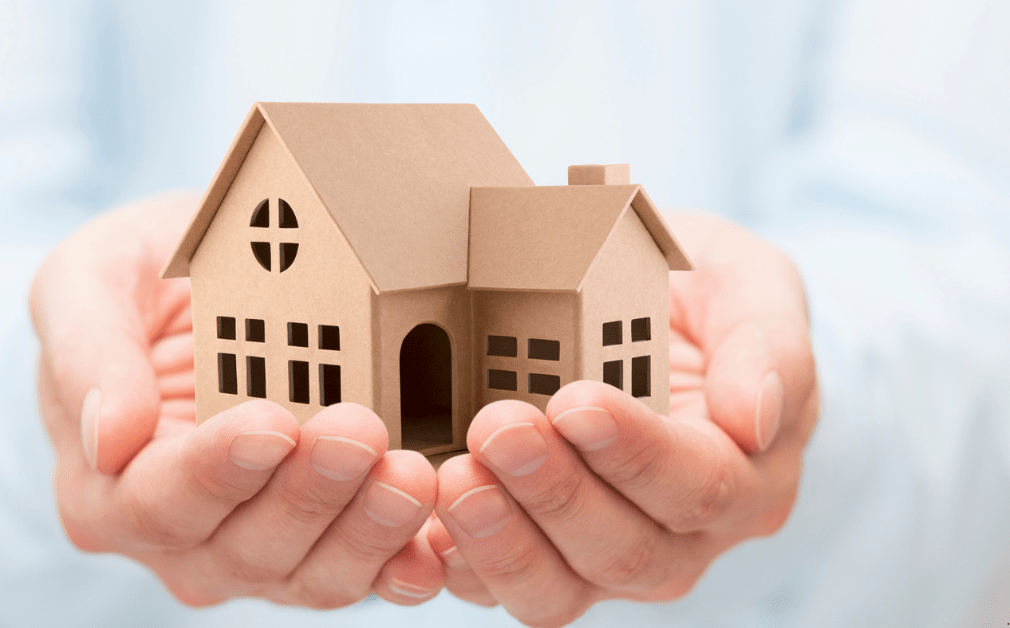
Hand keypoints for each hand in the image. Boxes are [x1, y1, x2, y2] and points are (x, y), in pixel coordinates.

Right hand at [29, 192, 442, 607]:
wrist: (205, 287)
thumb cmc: (137, 281)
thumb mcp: (88, 280)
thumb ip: (88, 353)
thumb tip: (106, 437)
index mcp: (106, 487)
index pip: (158, 501)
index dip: (218, 469)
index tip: (273, 422)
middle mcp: (181, 539)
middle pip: (244, 546)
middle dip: (309, 493)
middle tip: (361, 430)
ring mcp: (257, 551)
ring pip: (312, 572)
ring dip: (367, 530)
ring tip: (413, 472)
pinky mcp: (326, 543)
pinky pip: (365, 574)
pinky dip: (403, 564)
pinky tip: (438, 543)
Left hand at [429, 212, 818, 626]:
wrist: (647, 314)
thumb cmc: (704, 299)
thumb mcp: (751, 285)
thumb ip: (768, 344)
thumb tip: (756, 417)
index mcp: (747, 478)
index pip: (698, 484)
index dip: (635, 451)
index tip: (575, 401)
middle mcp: (682, 538)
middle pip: (623, 548)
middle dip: (554, 492)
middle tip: (498, 427)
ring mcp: (605, 558)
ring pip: (558, 587)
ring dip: (500, 538)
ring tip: (454, 477)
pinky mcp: (539, 556)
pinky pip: (498, 584)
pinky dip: (458, 562)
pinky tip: (424, 521)